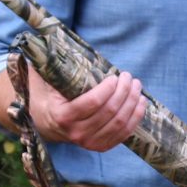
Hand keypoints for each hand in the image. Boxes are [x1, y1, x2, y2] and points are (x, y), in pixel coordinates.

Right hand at [25, 67, 143, 151]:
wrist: (47, 124)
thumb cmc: (49, 95)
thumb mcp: (45, 80)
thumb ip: (51, 64)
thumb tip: (50, 39)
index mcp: (63, 116)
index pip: (92, 103)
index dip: (108, 89)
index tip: (114, 77)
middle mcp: (76, 133)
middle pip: (109, 111)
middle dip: (124, 92)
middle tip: (129, 77)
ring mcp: (89, 143)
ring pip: (119, 123)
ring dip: (132, 103)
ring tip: (137, 86)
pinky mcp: (100, 147)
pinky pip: (123, 134)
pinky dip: (135, 117)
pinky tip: (141, 103)